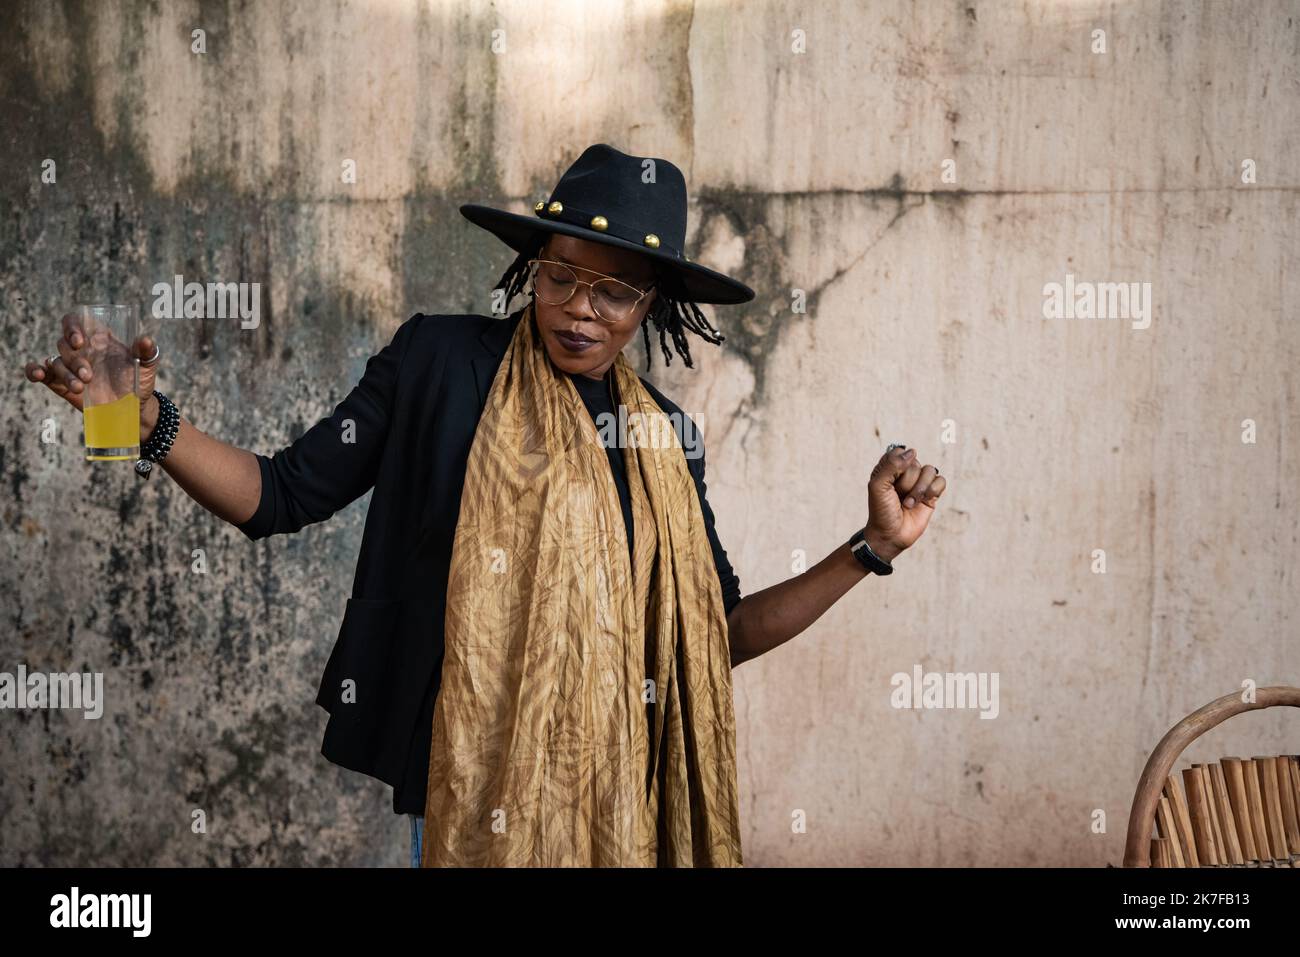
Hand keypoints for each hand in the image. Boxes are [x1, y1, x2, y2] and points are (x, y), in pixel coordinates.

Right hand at [24, 313, 159, 436]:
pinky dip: (35, 371)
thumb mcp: (147, 366)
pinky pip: (41, 372)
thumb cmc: (139, 381)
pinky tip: (38, 374)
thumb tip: (145, 340)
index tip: (79, 341)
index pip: (76, 321)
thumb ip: (147, 352)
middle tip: (89, 375)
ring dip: (66, 373)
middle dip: (75, 360)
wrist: (133, 408)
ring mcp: (70, 366)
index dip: (72, 326)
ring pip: (56, 361)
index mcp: (98, 339)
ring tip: (81, 387)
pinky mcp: (61, 383)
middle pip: (65, 344)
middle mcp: (81, 350)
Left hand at [863, 446, 946, 561]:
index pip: (899, 452)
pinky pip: (941, 481)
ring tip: (908, 503)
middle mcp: (905, 473)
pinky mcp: (931, 494)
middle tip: (898, 497)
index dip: (897, 466)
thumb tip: (912, 452)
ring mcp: (919, 483)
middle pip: (914, 463)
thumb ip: (891, 465)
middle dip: (906, 483)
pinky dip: (933, 491)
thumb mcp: (878, 486)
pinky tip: (923, 502)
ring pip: (929, 470)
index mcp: (889, 468)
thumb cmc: (881, 511)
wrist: (891, 535)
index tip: (890, 482)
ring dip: (919, 489)